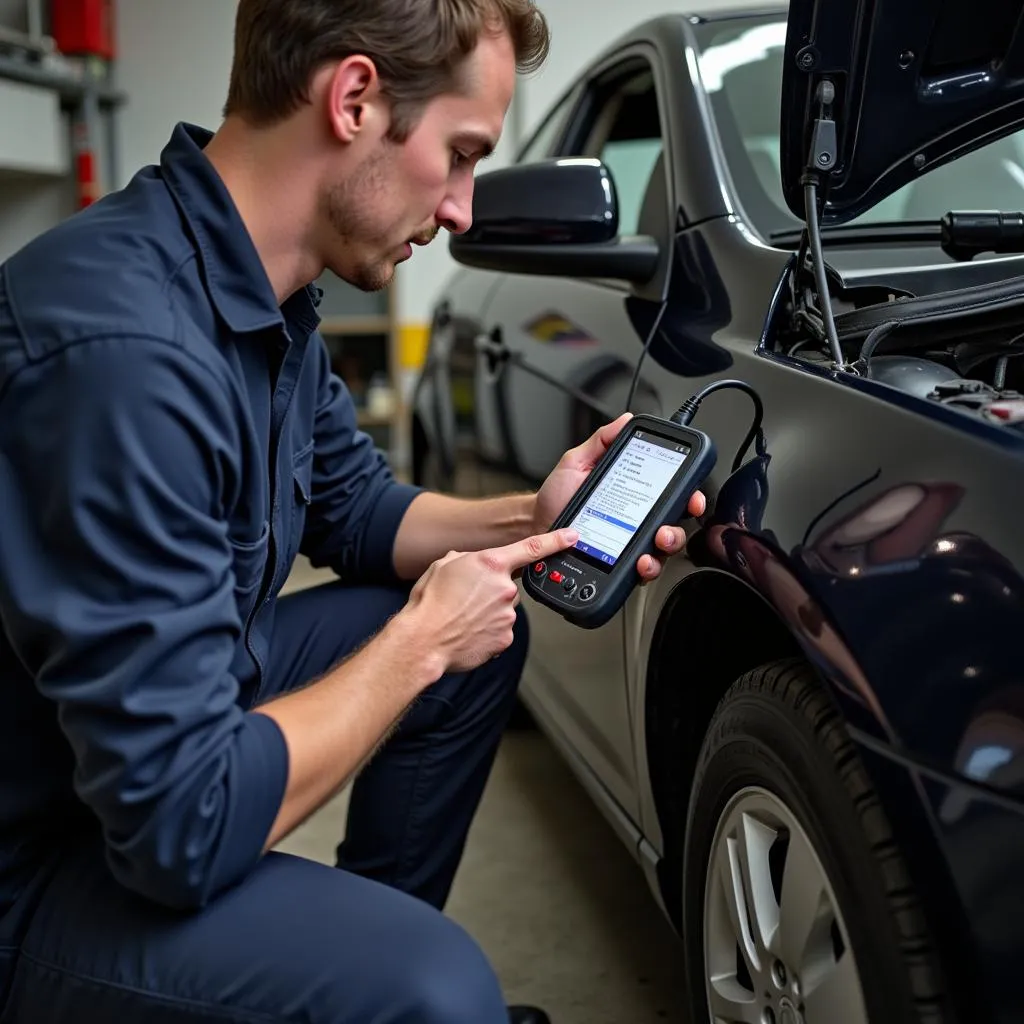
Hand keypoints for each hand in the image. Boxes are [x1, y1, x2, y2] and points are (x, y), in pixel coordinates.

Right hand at [405, 527, 579, 673]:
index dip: (556, 540)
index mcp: (490, 564)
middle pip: (507, 585)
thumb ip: (465, 558)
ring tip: (462, 617)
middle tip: (466, 599)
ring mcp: (507, 615)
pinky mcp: (505, 638)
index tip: (572, 536)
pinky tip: (468, 631)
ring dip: (488, 612)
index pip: (531, 548)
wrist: (423, 640)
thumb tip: (471, 563)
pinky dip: (487, 631)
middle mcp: (504, 588)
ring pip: (503, 609)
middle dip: (491, 590)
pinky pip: (500, 630)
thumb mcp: (443, 565)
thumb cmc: (429, 603)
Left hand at [534, 413, 706, 584]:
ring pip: (663, 551)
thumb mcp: (577, 462)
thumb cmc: (557, 496)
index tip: (691, 496)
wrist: (536, 524)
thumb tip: (624, 421)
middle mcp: (637, 520)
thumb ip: (601, 441)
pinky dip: (646, 569)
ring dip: (666, 547)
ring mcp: (630, 543)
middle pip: (674, 526)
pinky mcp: (619, 563)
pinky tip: (639, 563)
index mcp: (634, 494)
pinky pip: (641, 571)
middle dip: (678, 528)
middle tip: (666, 527)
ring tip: (656, 543)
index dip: (689, 496)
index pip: (671, 495)